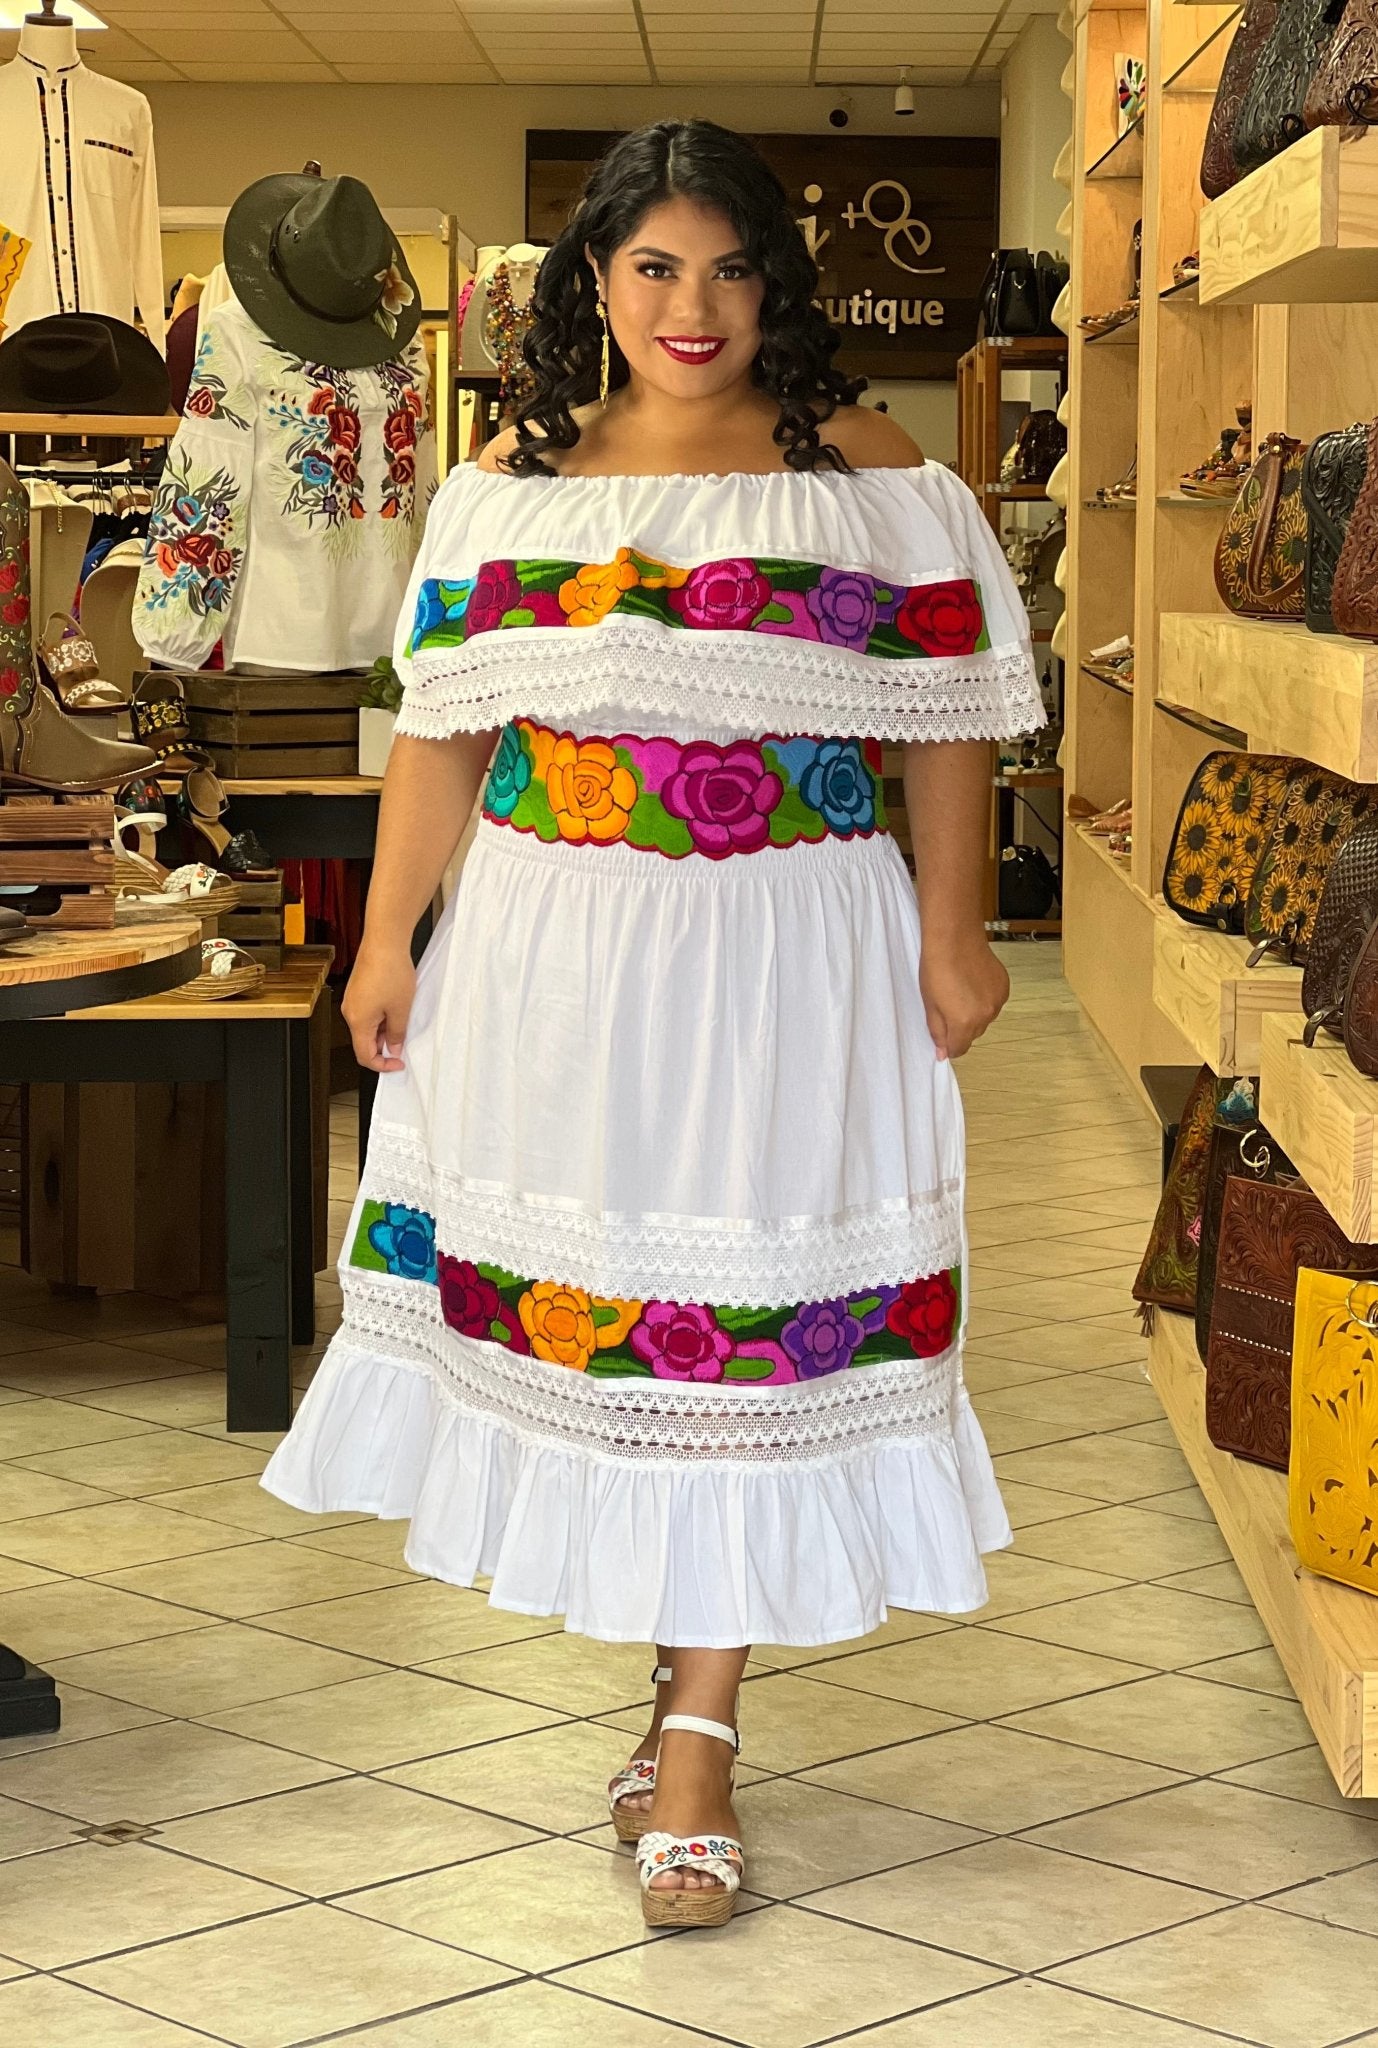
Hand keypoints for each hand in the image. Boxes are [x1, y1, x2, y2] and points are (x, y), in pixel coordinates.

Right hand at [342, 943, 415, 1073]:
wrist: (384, 941)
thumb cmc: (390, 970)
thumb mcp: (401, 1009)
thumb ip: (397, 1034)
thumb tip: (394, 1048)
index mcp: (358, 1021)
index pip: (364, 1056)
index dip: (383, 1065)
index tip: (398, 1063)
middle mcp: (350, 1012)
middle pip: (364, 1042)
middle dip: (385, 1047)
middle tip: (404, 1042)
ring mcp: (352, 1000)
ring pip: (367, 1027)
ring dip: (384, 1031)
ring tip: (402, 1019)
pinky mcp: (358, 990)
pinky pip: (367, 1012)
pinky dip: (381, 1017)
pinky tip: (396, 1008)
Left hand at [920, 931, 1008, 1060]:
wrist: (955, 938)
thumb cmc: (936, 968)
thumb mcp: (929, 1004)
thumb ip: (937, 1032)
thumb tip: (943, 1053)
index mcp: (963, 1023)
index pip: (959, 1049)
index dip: (948, 1044)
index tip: (943, 1034)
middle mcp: (985, 1016)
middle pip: (972, 1035)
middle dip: (960, 1028)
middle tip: (948, 1006)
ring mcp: (998, 1002)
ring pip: (985, 1019)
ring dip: (974, 1014)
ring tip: (961, 992)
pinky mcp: (1004, 988)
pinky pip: (994, 1003)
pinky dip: (984, 1000)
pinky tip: (973, 984)